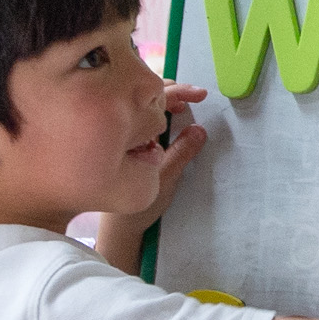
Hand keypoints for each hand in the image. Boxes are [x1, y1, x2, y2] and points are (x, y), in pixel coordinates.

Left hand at [98, 85, 211, 269]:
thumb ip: (181, 152)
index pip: (155, 102)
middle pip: (149, 99)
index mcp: (132, 133)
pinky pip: (143, 121)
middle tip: (197, 96)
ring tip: (185, 105)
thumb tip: (199, 128)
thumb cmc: (137, 204)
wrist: (118, 226)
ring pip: (145, 109)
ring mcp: (127, 139)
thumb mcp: (165, 177)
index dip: (179, 94)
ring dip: (166, 103)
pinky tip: (171, 121)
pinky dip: (160, 115)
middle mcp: (126, 131)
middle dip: (173, 93)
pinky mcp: (131, 147)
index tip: (200, 96)